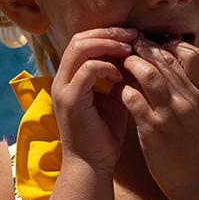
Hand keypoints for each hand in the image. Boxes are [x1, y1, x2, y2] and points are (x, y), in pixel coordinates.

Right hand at [50, 27, 136, 171]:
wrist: (93, 166)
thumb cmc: (104, 137)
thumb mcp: (114, 100)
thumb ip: (118, 79)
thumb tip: (136, 60)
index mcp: (71, 78)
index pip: (83, 41)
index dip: (108, 34)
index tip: (133, 37)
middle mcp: (62, 79)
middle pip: (80, 38)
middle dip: (109, 34)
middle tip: (133, 36)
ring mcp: (63, 88)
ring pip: (80, 48)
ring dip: (108, 45)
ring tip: (129, 50)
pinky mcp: (70, 100)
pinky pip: (88, 70)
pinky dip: (107, 67)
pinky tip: (121, 75)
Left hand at [118, 36, 198, 196]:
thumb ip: (193, 94)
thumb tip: (179, 72)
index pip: (192, 54)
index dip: (173, 45)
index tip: (160, 46)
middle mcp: (189, 101)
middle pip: (165, 59)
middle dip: (145, 49)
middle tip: (132, 47)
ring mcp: (171, 115)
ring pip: (147, 73)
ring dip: (132, 63)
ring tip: (123, 63)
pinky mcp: (152, 130)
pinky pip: (132, 98)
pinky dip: (123, 89)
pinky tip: (118, 89)